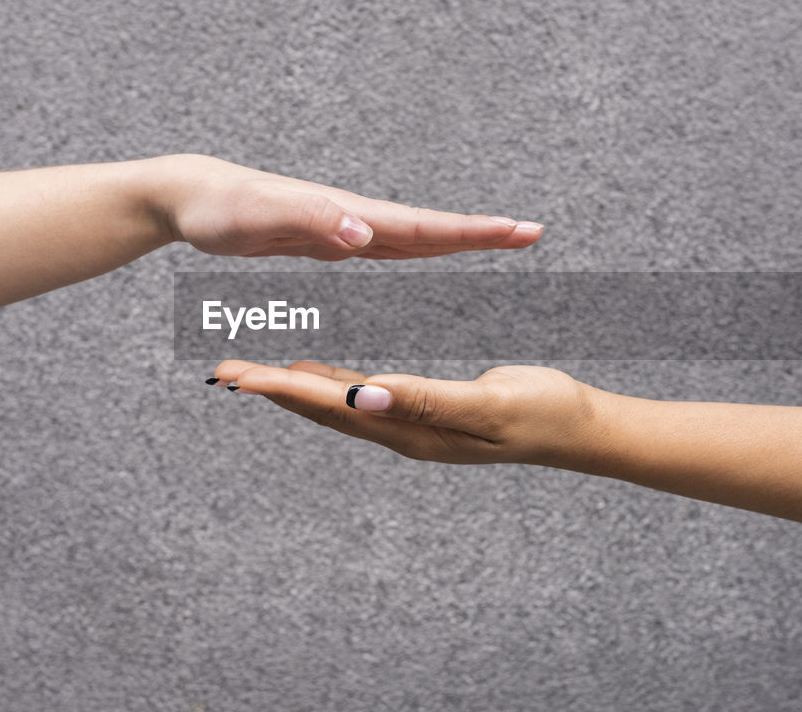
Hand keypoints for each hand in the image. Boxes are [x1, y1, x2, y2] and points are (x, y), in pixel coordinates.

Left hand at [156, 154, 542, 259]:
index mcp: (347, 215)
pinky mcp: (325, 240)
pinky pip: (381, 248)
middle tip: (532, 231)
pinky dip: (411, 250)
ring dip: (454, 239)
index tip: (520, 230)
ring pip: (410, 237)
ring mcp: (342, 227)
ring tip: (496, 239)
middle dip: (481, 232)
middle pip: (429, 228)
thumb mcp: (260, 216)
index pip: (422, 225)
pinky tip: (417, 253)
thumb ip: (312, 220)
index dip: (472, 232)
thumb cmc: (219, 206)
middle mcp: (353, 218)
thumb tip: (365, 235)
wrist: (188, 195)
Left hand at [210, 360, 610, 468]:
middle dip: (271, 389)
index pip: (332, 405)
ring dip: (292, 388)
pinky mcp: (424, 411)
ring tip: (252, 372)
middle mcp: (401, 432)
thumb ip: (423, 399)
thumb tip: (361, 396)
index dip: (283, 387)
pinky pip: (363, 395)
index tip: (239, 374)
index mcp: (411, 429)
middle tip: (223, 370)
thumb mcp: (486, 402)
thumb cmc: (542, 411)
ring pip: (336, 403)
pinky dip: (330, 382)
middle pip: (320, 408)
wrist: (578, 428)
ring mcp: (412, 425)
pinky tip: (315, 370)